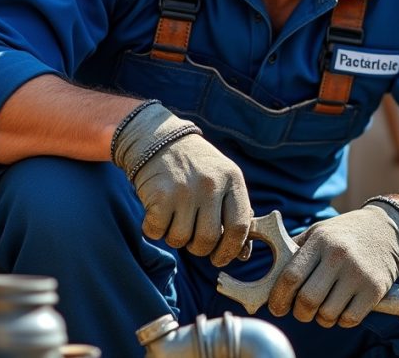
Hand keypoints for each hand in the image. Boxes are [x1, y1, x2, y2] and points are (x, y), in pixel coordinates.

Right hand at [111, 101, 252, 266]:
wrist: (159, 140)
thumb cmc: (197, 168)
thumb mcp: (223, 181)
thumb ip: (235, 214)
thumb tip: (243, 255)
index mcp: (233, 179)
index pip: (240, 226)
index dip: (231, 250)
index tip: (221, 258)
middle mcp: (211, 184)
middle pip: (208, 239)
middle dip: (200, 248)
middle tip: (194, 239)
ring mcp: (184, 189)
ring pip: (181, 239)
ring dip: (176, 238)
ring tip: (176, 218)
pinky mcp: (159, 195)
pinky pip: (157, 232)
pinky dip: (155, 230)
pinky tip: (159, 213)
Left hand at [266, 204, 398, 327]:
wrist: (390, 228)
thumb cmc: (346, 233)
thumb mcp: (320, 232)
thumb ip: (295, 251)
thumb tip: (269, 279)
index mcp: (320, 241)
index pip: (290, 277)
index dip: (278, 299)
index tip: (278, 306)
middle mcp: (338, 257)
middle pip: (307, 301)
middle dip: (300, 313)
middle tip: (303, 310)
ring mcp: (358, 273)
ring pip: (327, 315)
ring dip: (322, 318)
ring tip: (325, 306)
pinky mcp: (375, 289)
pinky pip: (349, 320)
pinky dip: (342, 320)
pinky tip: (344, 307)